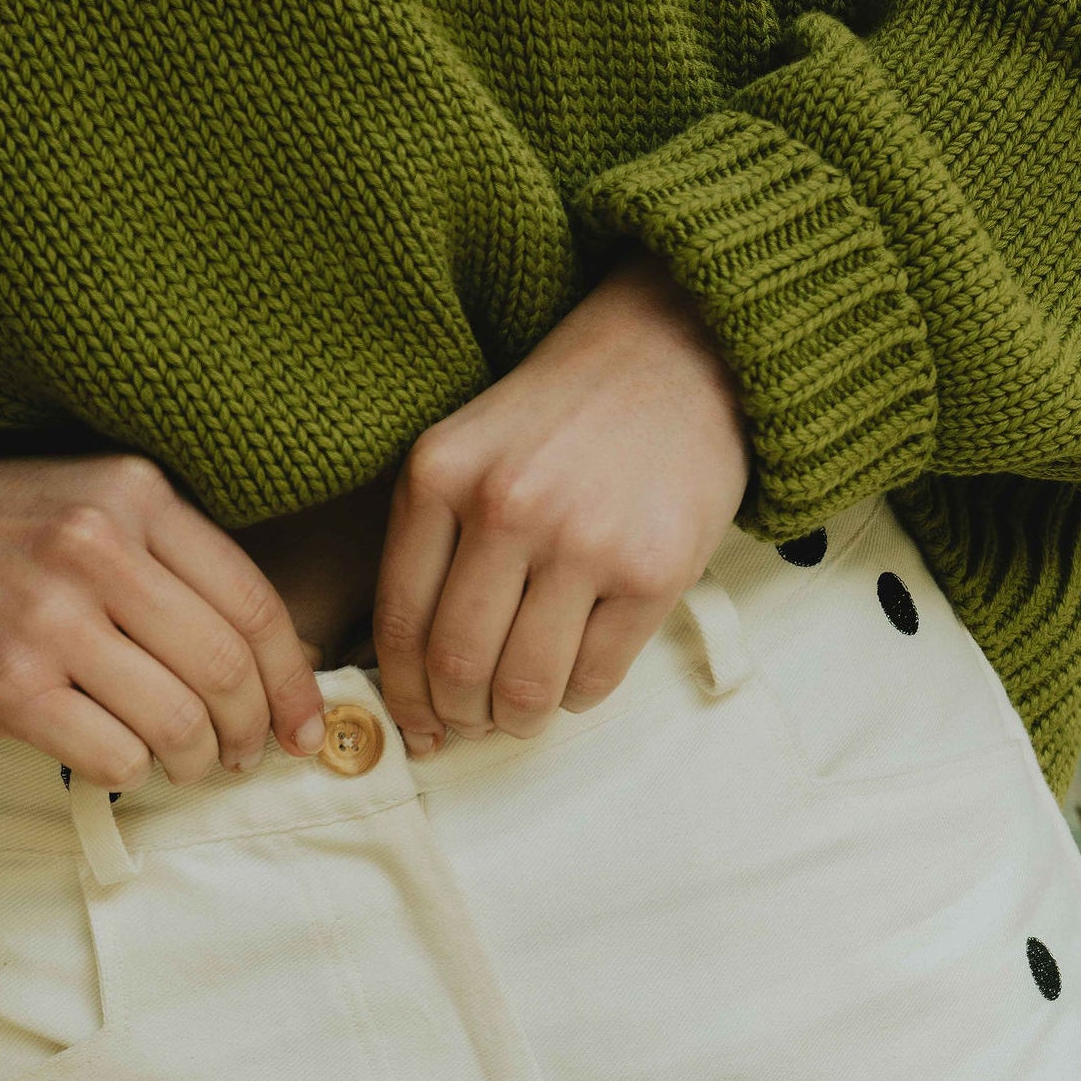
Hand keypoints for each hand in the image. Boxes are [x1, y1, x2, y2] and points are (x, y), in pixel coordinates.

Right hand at [0, 453, 328, 787]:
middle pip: (226, 671)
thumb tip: (274, 661)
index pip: (254, 604)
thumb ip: (173, 560)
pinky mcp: (7, 685)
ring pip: (179, 722)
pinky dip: (132, 772)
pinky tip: (120, 761)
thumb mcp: (87, 503)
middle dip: (251, 733)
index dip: (295, 682)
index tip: (306, 727)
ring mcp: (49, 618)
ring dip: (196, 762)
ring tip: (186, 765)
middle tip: (244, 756)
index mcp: (133, 494)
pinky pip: (115, 757)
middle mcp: (96, 547)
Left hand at [373, 249, 751, 756]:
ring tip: (523, 712)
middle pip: (458, 666)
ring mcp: (582, 539)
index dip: (406, 696)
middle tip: (474, 723)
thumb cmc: (567, 417)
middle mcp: (505, 506)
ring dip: (518, 720)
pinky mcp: (652, 570)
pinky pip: (596, 677)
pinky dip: (578, 696)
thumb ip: (436, 540)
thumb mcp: (472, 448)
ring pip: (525, 686)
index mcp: (439, 474)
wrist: (679, 354)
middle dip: (461, 716)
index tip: (418, 726)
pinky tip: (577, 674)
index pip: (401, 624)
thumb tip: (414, 678)